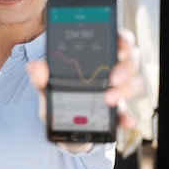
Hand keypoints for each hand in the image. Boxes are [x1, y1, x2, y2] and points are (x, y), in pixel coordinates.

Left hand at [27, 28, 142, 129]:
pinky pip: (128, 113)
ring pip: (133, 84)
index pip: (116, 41)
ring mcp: (116, 92)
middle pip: (130, 61)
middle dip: (126, 68)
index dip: (123, 39)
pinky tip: (125, 120)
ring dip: (125, 90)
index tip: (120, 42)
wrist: (61, 128)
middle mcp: (111, 72)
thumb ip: (41, 77)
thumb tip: (34, 66)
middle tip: (113, 78)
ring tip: (109, 99)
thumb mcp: (46, 88)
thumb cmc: (58, 101)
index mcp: (96, 59)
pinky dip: (128, 117)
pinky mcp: (118, 113)